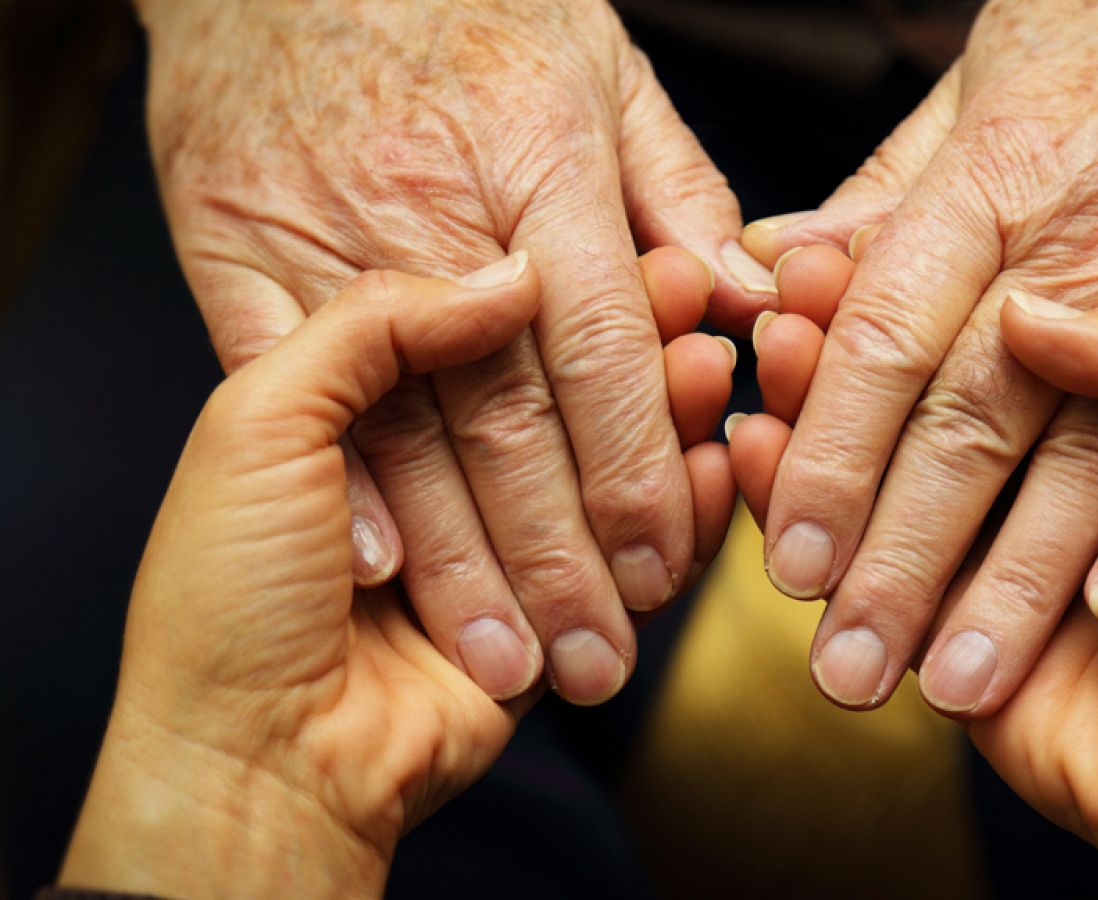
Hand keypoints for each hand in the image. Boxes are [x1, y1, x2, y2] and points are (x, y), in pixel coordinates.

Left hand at [58, 257, 735, 896]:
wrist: (253, 759)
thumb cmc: (226, 595)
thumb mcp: (259, 423)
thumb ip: (373, 327)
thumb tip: (507, 281)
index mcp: (367, 401)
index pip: (489, 323)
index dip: (566, 286)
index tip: (633, 254)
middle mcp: (444, 461)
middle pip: (565, 388)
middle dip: (634, 350)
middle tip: (698, 307)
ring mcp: (509, 539)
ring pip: (611, 461)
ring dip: (669, 420)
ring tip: (712, 372)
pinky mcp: (560, 609)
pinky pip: (641, 554)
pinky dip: (685, 512)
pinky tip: (716, 466)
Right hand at [136, 0, 768, 703]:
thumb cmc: (462, 8)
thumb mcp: (600, 71)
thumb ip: (676, 191)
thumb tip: (740, 296)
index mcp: (541, 161)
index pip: (603, 347)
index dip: (636, 468)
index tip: (662, 561)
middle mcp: (437, 208)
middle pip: (509, 412)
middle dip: (559, 552)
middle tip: (597, 654)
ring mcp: (327, 233)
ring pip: (405, 423)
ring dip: (461, 559)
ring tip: (507, 656)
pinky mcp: (237, 251)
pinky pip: (286, 383)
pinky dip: (340, 479)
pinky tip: (386, 568)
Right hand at [734, 291, 1097, 896]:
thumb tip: (1027, 312)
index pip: (1002, 329)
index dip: (939, 296)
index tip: (849, 265)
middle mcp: (1050, 464)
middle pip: (930, 393)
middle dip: (854, 354)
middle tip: (782, 316)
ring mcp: (990, 545)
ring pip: (883, 465)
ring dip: (815, 420)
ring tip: (760, 374)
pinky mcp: (943, 618)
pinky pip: (854, 552)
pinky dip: (792, 506)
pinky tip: (749, 457)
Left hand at [738, 0, 1097, 712]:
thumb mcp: (980, 91)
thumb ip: (880, 198)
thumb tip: (773, 270)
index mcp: (989, 186)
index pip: (885, 340)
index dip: (831, 455)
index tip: (790, 557)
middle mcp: (1076, 247)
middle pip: (968, 423)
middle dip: (899, 558)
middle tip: (844, 664)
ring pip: (1079, 455)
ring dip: (1012, 582)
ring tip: (954, 681)